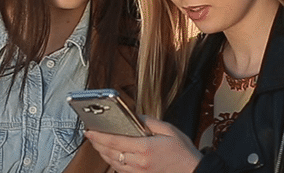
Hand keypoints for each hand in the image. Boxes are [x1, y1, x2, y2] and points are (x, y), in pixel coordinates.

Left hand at [84, 116, 202, 172]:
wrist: (193, 172)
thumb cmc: (183, 153)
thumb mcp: (169, 130)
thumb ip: (149, 122)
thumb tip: (135, 116)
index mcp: (145, 148)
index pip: (114, 141)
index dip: (99, 136)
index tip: (89, 131)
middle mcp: (139, 163)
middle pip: (109, 153)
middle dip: (97, 144)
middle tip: (91, 135)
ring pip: (112, 163)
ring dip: (103, 153)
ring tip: (98, 143)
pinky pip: (120, 170)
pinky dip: (112, 162)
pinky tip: (111, 154)